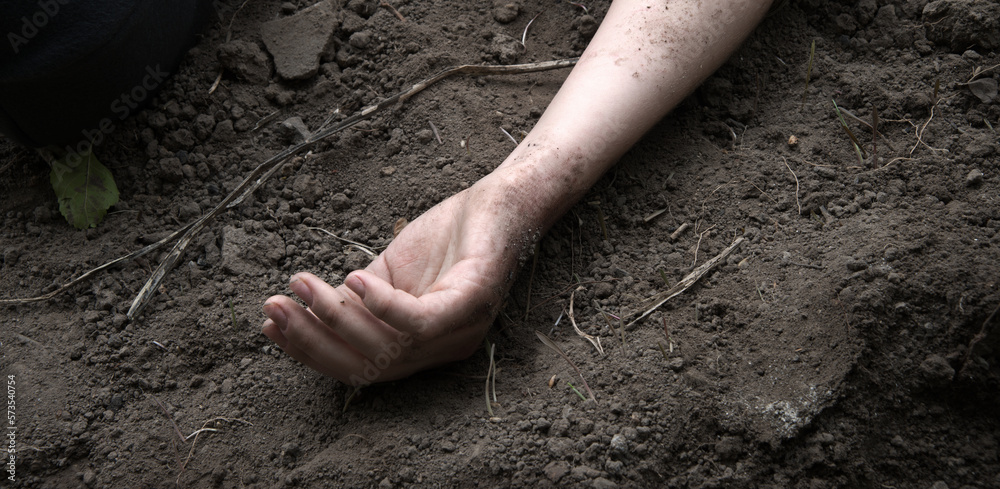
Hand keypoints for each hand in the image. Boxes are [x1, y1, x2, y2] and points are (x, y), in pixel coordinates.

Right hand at [262, 172, 530, 384]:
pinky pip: (420, 321)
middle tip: (274, 311)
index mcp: (420, 347)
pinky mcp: (474, 302)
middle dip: (313, 342)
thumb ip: (357, 297)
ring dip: (335, 318)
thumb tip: (308, 311)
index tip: (270, 324)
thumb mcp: (391, 270)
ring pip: (387, 347)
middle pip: (368, 366)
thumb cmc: (451, 236)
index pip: (359, 365)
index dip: (311, 351)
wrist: (503, 201)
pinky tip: (351, 279)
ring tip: (301, 288)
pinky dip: (380, 305)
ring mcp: (460, 330)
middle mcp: (441, 350)